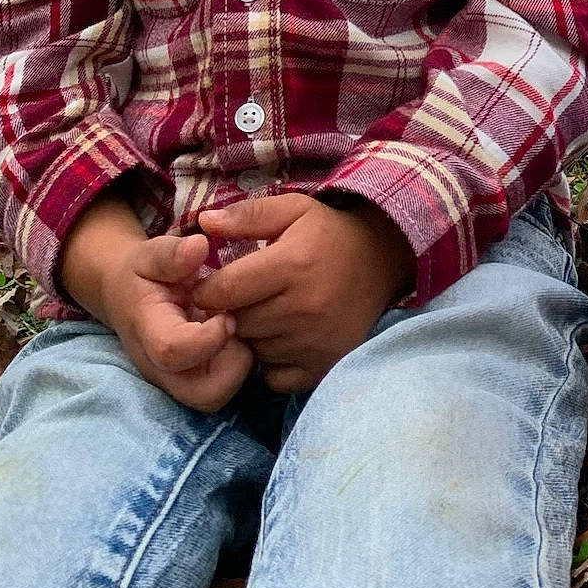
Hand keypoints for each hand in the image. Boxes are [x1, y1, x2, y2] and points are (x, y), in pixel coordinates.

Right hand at [60, 195, 252, 412]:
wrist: (129, 298)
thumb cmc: (144, 275)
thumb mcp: (151, 255)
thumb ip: (172, 254)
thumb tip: (199, 247)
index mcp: (149, 332)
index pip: (174, 352)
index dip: (209, 337)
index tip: (228, 313)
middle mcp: (163, 369)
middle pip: (205, 395)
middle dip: (234, 364)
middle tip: (238, 327)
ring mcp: (179, 381)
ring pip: (218, 396)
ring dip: (240, 365)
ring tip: (239, 329)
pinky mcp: (196, 382)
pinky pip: (225, 388)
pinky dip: (240, 365)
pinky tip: (239, 335)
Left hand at [189, 193, 414, 393]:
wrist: (383, 261)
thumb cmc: (330, 234)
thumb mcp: (294, 210)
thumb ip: (248, 215)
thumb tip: (204, 222)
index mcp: (292, 265)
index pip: (224, 290)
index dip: (207, 288)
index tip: (211, 283)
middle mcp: (304, 308)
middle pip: (237, 323)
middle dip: (230, 312)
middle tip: (244, 297)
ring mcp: (315, 342)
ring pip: (254, 350)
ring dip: (252, 335)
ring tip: (268, 312)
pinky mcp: (324, 365)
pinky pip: (275, 377)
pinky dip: (272, 362)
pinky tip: (283, 337)